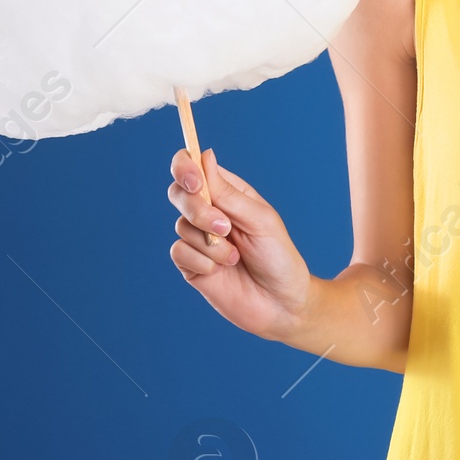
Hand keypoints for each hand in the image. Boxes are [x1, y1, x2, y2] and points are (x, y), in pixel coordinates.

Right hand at [167, 146, 312, 341]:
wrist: (281, 305)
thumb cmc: (278, 256)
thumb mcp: (259, 220)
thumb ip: (228, 193)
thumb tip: (205, 155)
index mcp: (228, 192)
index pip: (194, 166)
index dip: (185, 167)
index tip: (194, 182)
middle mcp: (210, 212)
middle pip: (179, 193)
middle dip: (197, 209)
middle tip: (224, 227)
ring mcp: (199, 239)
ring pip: (181, 225)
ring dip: (210, 243)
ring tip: (235, 256)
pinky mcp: (191, 265)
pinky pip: (179, 252)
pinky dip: (202, 261)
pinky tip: (221, 270)